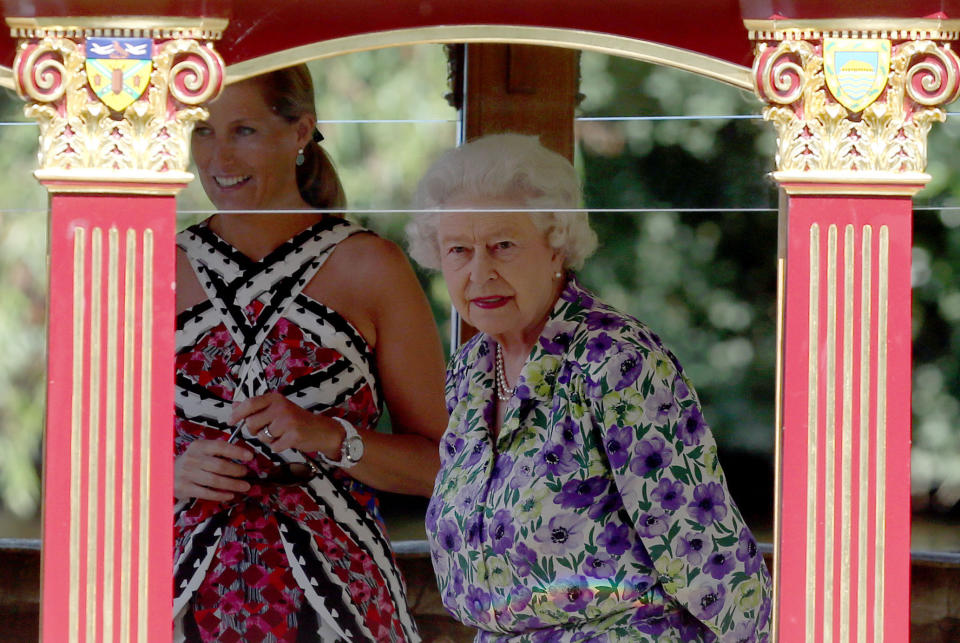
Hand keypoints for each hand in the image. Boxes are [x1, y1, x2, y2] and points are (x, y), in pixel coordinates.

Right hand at [174, 439, 252, 501]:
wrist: (166, 472)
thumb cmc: (191, 462)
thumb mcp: (201, 452)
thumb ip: (218, 453)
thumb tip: (243, 456)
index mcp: (199, 446)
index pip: (220, 447)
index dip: (237, 451)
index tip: (250, 456)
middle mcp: (192, 459)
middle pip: (220, 466)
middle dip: (236, 470)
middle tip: (246, 473)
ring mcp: (188, 474)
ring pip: (215, 481)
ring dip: (233, 484)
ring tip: (244, 486)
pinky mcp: (185, 488)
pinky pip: (207, 493)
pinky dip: (221, 494)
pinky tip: (230, 494)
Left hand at [230, 391, 345, 456]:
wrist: (322, 430)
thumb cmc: (297, 420)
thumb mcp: (277, 408)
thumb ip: (256, 407)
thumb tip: (235, 405)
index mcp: (276, 398)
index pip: (250, 403)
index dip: (237, 413)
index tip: (230, 421)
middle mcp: (281, 407)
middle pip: (252, 423)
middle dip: (255, 430)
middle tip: (266, 430)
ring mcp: (288, 421)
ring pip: (262, 436)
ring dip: (268, 440)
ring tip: (281, 434)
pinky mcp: (293, 435)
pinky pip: (274, 447)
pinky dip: (278, 447)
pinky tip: (288, 441)